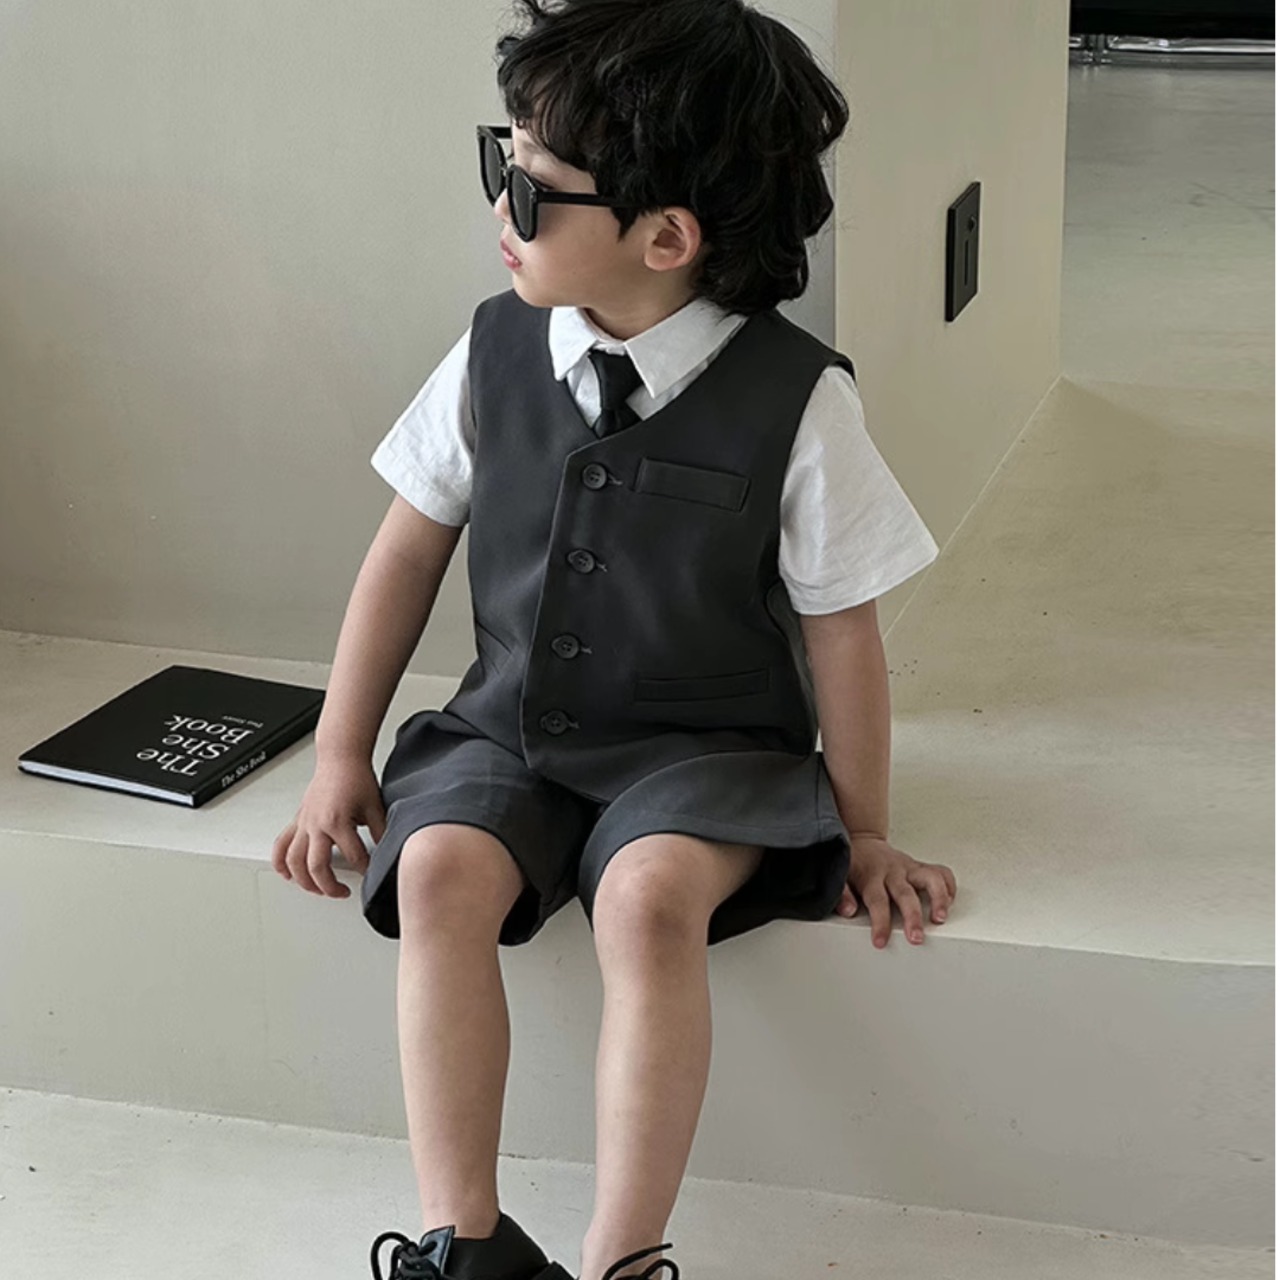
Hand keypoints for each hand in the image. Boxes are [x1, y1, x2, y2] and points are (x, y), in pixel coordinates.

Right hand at [271, 754, 386, 898]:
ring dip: (304, 881)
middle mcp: (317, 825)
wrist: (340, 758)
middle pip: (316, 867)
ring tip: (318, 889)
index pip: (353, 857)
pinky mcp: (297, 821)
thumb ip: (382, 832)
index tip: (371, 875)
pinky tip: (287, 874)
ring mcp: (304, 824)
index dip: (364, 870)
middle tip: (342, 892)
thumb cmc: (356, 778)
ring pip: (294, 862)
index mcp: (338, 822)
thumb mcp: (374, 807)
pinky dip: (281, 863)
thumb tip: (388, 852)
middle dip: (329, 886)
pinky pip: (282, 846)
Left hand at [834, 835, 955, 947]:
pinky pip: (940, 871)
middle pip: (905, 895)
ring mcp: (908, 868)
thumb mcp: (840, 875)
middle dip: (913, 917)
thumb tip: (847, 910)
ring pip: (929, 879)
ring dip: (938, 898)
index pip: (877, 901)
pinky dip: (948, 885)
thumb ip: (842, 894)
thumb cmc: (853, 863)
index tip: (880, 942)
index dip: (879, 923)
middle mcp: (892, 872)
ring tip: (940, 918)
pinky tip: (950, 901)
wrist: (862, 839)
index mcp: (871, 877)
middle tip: (917, 938)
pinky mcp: (920, 866)